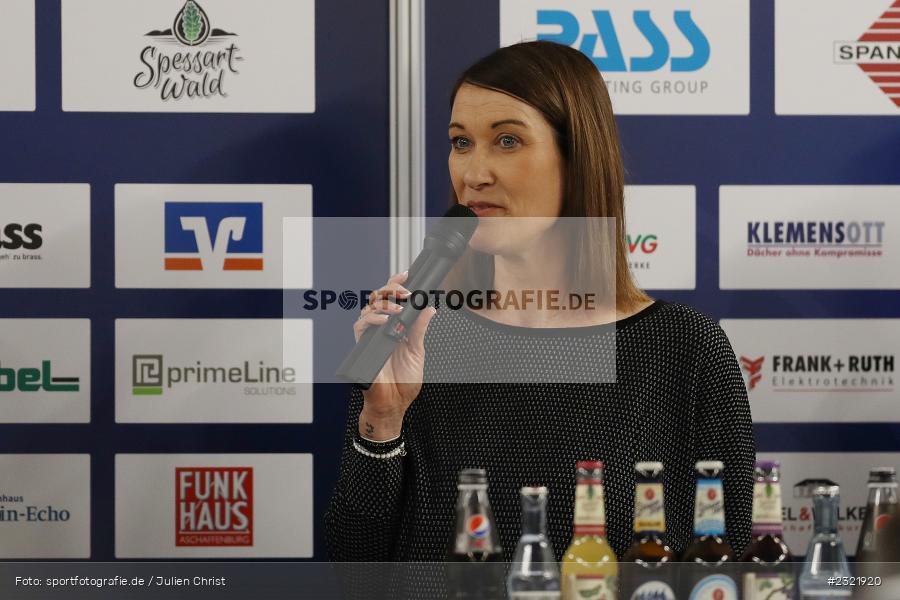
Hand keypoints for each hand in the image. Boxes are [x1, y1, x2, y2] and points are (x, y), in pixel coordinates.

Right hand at [353, 271, 435, 440]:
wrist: (394, 403)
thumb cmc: (404, 382)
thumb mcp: (417, 351)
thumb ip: (420, 329)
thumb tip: (429, 308)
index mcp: (395, 327)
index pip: (393, 300)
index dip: (396, 284)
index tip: (407, 274)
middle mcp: (381, 328)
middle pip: (379, 298)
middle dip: (391, 289)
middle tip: (405, 292)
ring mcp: (371, 336)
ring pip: (369, 307)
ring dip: (385, 304)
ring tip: (399, 308)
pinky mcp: (362, 345)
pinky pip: (360, 325)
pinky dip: (372, 319)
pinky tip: (384, 320)